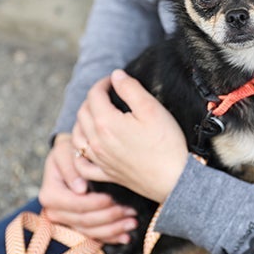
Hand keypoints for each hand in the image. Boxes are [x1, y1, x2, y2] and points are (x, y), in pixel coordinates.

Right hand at [38, 132, 137, 243]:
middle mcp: (55, 211)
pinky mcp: (77, 225)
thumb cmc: (69, 151)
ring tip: (132, 222)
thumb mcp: (65, 151)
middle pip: (85, 220)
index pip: (76, 204)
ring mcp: (66, 220)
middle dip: (110, 217)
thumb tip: (80, 189)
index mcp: (50, 194)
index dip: (96, 203)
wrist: (70, 157)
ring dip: (113, 228)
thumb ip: (70, 167)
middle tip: (131, 210)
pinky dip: (110, 236)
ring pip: (90, 231)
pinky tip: (125, 235)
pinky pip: (93, 236)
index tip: (113, 198)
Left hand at [72, 70, 187, 202]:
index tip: (113, 79)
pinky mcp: (106, 174)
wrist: (175, 178)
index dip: (102, 83)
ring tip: (96, 114)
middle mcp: (97, 142)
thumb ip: (130, 89)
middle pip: (83, 113)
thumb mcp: (152, 108)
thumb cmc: (167, 143)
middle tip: (108, 93)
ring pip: (77, 136)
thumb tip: (116, 75)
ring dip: (82, 121)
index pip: (94, 95)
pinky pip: (82, 165)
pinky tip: (87, 147)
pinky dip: (79, 153)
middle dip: (92, 98)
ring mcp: (100, 160)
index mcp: (106, 123)